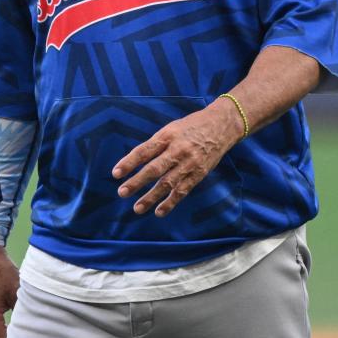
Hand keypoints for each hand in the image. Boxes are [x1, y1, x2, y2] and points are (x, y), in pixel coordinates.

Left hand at [112, 99, 242, 216]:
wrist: (221, 126)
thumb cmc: (192, 126)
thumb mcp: (172, 128)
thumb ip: (156, 144)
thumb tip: (135, 161)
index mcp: (167, 136)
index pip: (144, 151)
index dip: (129, 162)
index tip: (115, 174)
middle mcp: (178, 150)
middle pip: (154, 169)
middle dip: (137, 182)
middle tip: (122, 192)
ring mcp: (189, 163)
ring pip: (168, 183)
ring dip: (151, 197)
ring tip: (137, 208)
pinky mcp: (199, 174)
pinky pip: (183, 190)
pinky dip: (171, 202)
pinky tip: (159, 212)